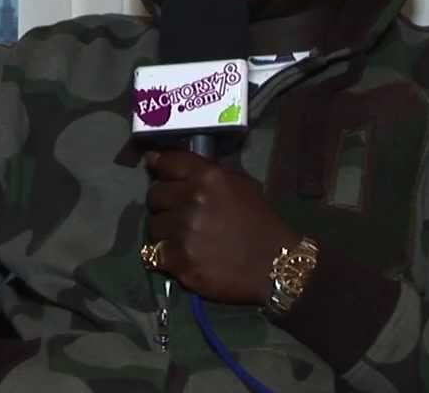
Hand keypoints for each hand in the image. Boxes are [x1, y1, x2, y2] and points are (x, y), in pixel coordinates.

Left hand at [144, 150, 300, 305]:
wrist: (276, 264)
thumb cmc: (260, 222)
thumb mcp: (241, 185)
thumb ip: (208, 173)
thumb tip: (174, 164)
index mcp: (208, 177)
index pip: (168, 163)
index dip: (160, 166)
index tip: (156, 168)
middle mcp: (192, 200)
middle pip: (154, 195)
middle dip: (163, 202)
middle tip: (177, 211)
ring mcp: (183, 232)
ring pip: (153, 226)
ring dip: (164, 231)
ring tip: (181, 237)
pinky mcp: (180, 260)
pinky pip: (154, 254)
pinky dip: (164, 256)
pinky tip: (179, 256)